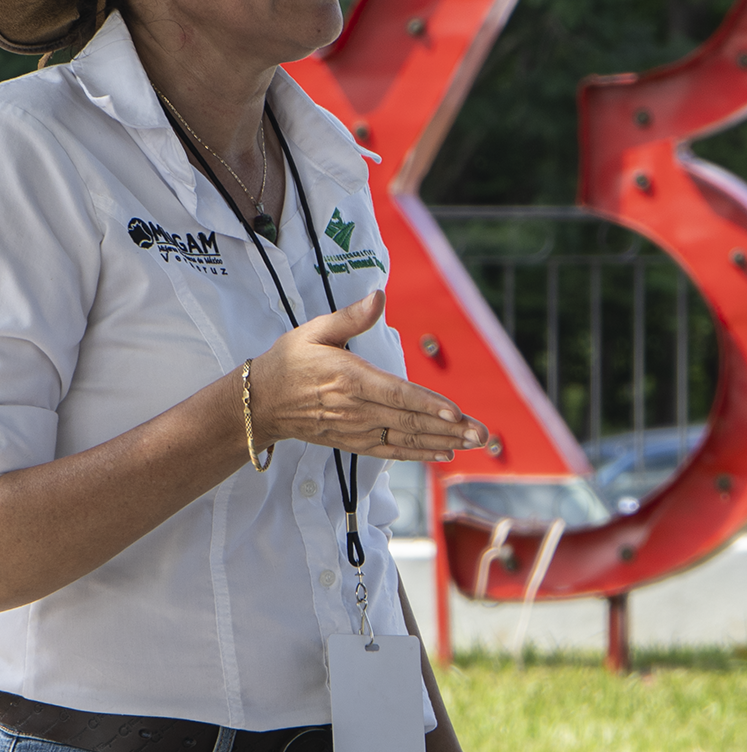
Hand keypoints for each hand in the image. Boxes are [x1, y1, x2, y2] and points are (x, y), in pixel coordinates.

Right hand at [249, 289, 486, 459]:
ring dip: (443, 442)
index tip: (456, 413)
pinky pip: (391, 451)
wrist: (260, 402)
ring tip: (474, 443)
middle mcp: (356, 409)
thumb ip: (350, 318)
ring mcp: (355, 430)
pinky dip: (418, 454)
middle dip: (449, 429)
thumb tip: (378, 297)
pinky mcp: (353, 442)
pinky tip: (444, 453)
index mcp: (350, 380)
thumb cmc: (289, 361)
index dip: (428, 405)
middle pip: (410, 421)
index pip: (397, 395)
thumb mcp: (314, 331)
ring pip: (406, 438)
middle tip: (482, 434)